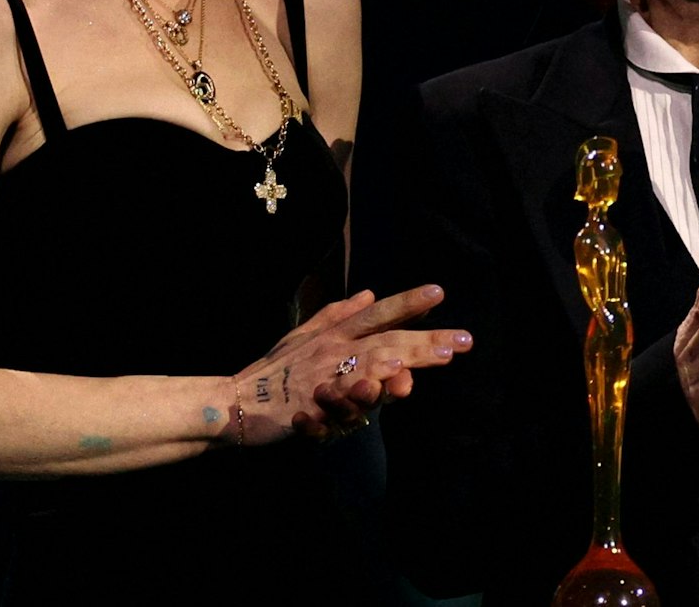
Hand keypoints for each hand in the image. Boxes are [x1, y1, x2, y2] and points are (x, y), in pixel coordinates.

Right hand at [230, 285, 470, 444]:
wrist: (236, 401)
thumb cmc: (274, 370)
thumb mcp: (303, 334)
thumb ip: (337, 314)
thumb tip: (370, 293)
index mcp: (334, 333)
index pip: (378, 314)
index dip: (408, 302)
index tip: (440, 293)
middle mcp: (332, 351)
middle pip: (386, 342)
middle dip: (426, 342)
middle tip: (462, 342)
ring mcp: (322, 378)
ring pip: (364, 368)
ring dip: (395, 364)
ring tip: (428, 360)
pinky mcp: (309, 406)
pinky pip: (336, 401)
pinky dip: (355, 393)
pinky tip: (379, 388)